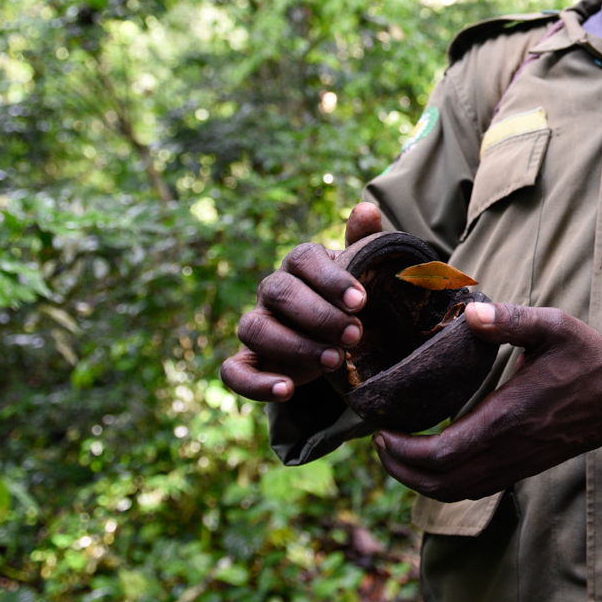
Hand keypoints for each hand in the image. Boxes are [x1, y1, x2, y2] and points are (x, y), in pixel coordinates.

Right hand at [221, 202, 382, 401]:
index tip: (360, 300)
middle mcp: (273, 290)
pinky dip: (255, 383)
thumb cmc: (352, 298)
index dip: (330, 278)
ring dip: (294, 346)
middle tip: (355, 335)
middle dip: (319, 316)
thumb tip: (366, 210)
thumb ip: (365, 242)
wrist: (340, 335)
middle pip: (280, 292)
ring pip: (255, 328)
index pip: (304, 259)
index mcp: (300, 264)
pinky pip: (234, 371)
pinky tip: (286, 390)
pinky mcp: (250, 361)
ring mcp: (258, 324)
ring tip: (335, 362)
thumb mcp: (365, 271)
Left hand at [373, 301, 601, 501]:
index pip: (441, 455)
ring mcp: (515, 465)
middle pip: (438, 483)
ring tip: (397, 450)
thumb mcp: (554, 327)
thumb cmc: (589, 360)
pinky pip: (472, 489)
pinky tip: (434, 458)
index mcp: (507, 419)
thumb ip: (511, 320)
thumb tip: (469, 312)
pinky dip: (442, 483)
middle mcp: (507, 451)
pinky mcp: (522, 468)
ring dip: (418, 479)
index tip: (380, 429)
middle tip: (378, 439)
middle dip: (399, 468)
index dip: (402, 451)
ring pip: (454, 493)